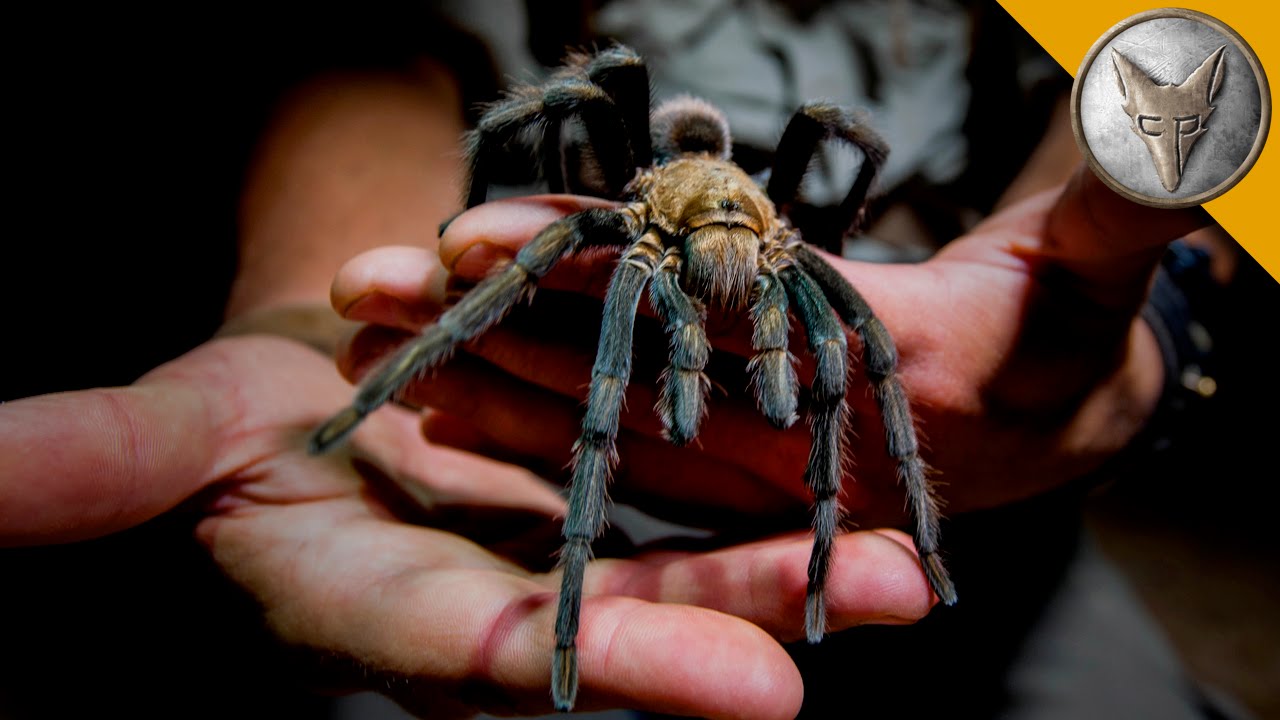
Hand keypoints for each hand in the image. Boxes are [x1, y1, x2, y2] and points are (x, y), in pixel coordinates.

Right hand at [0, 333, 935, 718]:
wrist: (260, 404)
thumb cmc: (187, 444)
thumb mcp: (132, 452)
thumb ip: (76, 473)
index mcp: (375, 610)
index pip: (507, 654)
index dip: (628, 674)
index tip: (768, 695)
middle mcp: (473, 597)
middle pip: (628, 614)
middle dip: (758, 614)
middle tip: (904, 598)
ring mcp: (526, 543)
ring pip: (667, 552)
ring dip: (783, 552)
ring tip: (910, 548)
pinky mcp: (557, 484)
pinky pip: (657, 484)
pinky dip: (741, 486)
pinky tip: (834, 470)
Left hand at [332, 167, 1206, 528]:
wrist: (1062, 419)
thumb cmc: (1078, 330)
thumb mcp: (1108, 267)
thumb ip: (1122, 202)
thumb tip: (1174, 111)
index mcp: (881, 383)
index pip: (704, 317)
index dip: (586, 273)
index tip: (466, 238)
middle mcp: (799, 442)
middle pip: (620, 370)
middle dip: (489, 323)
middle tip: (357, 286)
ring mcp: (757, 466)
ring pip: (602, 411)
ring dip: (483, 366)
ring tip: (365, 321)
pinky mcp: (733, 474)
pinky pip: (620, 444)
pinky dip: (536, 413)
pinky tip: (443, 383)